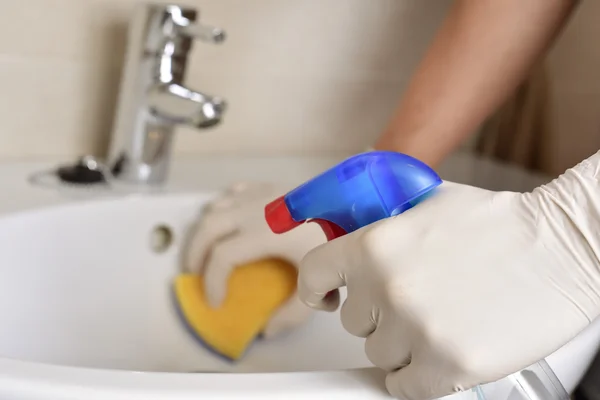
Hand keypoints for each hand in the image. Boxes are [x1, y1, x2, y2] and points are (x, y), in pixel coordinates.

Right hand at [185, 182, 324, 337]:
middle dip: (195, 254)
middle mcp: (256, 209)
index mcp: (265, 232)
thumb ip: (294, 312)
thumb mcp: (319, 283)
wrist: (359, 202)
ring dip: (205, 231)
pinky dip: (222, 208)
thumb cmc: (339, 238)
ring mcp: (261, 193)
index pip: (223, 256)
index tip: (216, 302)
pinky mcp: (270, 186)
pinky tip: (227, 222)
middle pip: (209, 229)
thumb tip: (269, 330)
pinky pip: (233, 193)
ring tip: (206, 251)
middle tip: (195, 276)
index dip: (212, 281)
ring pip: (216, 207)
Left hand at [297, 179, 599, 398]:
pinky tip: (441, 351)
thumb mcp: (428, 206)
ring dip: (403, 344)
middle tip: (417, 300)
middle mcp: (387, 288)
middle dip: (379, 315)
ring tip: (442, 319)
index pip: (313, 276)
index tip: (324, 299)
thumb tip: (354, 252)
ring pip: (379, 355)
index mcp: (375, 245)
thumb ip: (383, 230)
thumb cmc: (502, 225)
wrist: (561, 247)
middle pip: (353, 323)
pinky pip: (405, 385)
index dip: (317, 290)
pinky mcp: (448, 365)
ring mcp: (416, 330)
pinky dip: (418, 375)